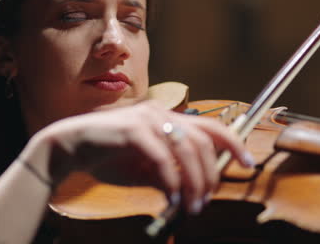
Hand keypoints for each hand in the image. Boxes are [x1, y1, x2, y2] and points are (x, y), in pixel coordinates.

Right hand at [22, 101, 253, 213]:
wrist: (72, 147)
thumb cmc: (107, 156)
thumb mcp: (144, 169)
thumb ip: (168, 174)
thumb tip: (192, 191)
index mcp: (165, 117)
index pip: (210, 125)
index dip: (233, 143)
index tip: (247, 163)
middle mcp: (160, 113)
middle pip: (203, 141)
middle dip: (210, 175)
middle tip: (205, 200)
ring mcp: (147, 119)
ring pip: (186, 150)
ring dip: (194, 182)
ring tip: (191, 206)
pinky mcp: (133, 130)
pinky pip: (162, 159)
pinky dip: (171, 182)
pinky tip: (171, 198)